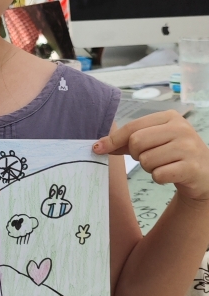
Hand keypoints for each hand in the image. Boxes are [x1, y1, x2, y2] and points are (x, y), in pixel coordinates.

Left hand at [94, 111, 208, 202]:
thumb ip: (128, 141)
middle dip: (138, 155)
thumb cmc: (174, 154)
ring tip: (164, 164)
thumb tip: (99, 145)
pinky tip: (171, 173)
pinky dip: (159, 178)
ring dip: (150, 168)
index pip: (133, 127)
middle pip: (137, 143)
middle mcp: (181, 128)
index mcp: (170, 117)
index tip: (97, 148)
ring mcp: (188, 147)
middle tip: (150, 157)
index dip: (113, 139)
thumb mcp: (154, 141)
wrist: (205, 173)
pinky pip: (158, 175)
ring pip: (146, 161)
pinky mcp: (191, 167)